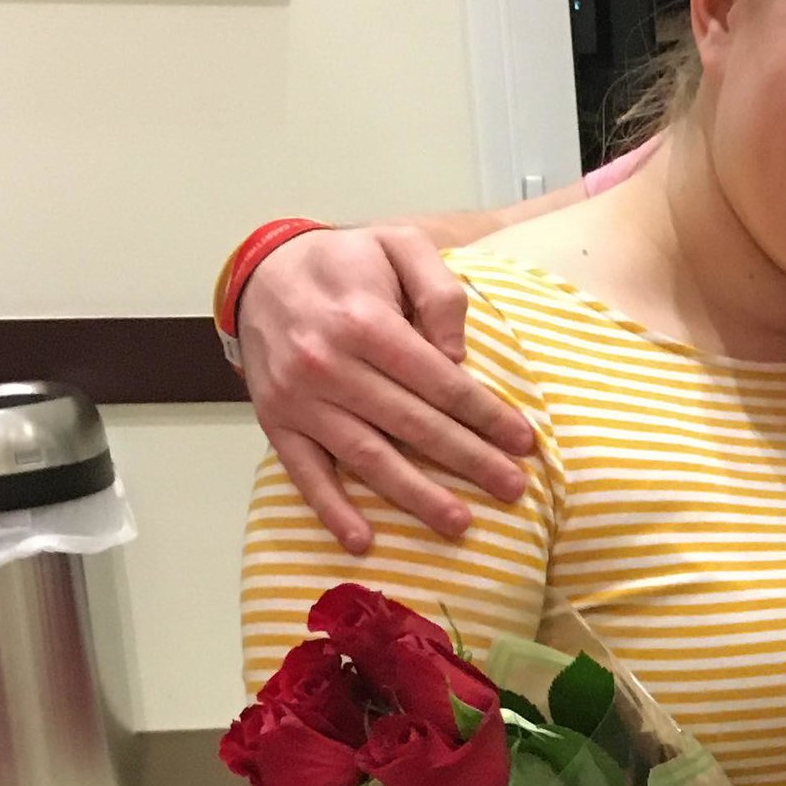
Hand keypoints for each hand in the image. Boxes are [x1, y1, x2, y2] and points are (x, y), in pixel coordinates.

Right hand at [237, 221, 536, 553]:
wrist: (261, 270)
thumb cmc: (345, 260)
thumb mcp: (398, 244)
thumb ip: (439, 291)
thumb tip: (458, 356)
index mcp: (364, 321)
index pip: (439, 381)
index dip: (485, 414)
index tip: (524, 442)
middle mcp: (327, 364)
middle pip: (411, 424)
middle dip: (468, 460)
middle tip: (512, 488)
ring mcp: (298, 398)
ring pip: (366, 456)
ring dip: (415, 495)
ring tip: (459, 523)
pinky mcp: (275, 421)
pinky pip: (304, 472)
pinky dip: (330, 509)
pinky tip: (363, 541)